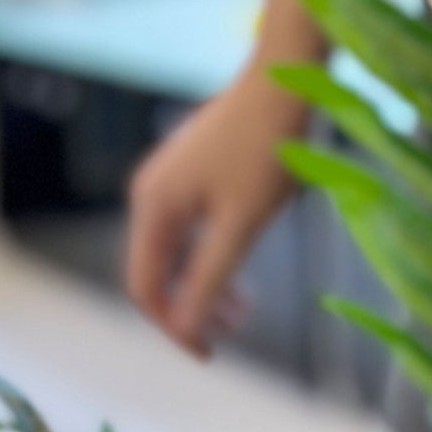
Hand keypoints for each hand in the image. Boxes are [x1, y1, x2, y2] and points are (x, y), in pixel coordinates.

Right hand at [125, 67, 306, 356]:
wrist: (286, 77)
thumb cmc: (267, 148)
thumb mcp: (242, 223)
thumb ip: (210, 278)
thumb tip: (185, 329)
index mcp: (152, 207)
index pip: (144, 288)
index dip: (173, 328)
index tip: (210, 354)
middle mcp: (150, 191)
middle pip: (156, 269)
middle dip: (191, 305)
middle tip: (236, 327)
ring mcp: (170, 175)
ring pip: (176, 246)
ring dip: (203, 279)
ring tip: (245, 302)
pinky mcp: (192, 165)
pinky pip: (190, 223)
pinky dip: (210, 249)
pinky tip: (242, 256)